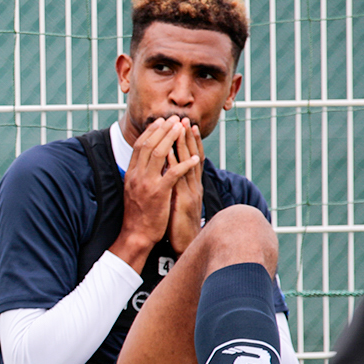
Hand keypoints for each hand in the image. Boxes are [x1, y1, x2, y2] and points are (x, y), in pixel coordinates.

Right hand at [110, 117, 199, 268]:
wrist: (135, 235)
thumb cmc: (137, 215)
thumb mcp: (133, 191)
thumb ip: (139, 175)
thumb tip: (146, 162)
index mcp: (131, 174)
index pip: (139, 146)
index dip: (151, 132)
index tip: (161, 122)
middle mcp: (137, 175)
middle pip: (149, 144)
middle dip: (162, 129)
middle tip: (174, 119)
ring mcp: (147, 184)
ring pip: (159, 154)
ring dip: (172, 139)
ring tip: (183, 129)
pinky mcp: (158, 194)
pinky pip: (173, 174)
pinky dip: (184, 164)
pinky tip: (195, 158)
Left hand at [166, 119, 204, 254]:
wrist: (184, 244)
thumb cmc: (177, 222)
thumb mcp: (176, 200)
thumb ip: (176, 186)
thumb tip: (169, 172)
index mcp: (191, 185)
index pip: (191, 158)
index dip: (189, 141)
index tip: (185, 124)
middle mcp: (193, 186)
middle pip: (193, 157)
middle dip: (188, 138)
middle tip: (185, 119)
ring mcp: (190, 193)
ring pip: (188, 165)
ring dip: (184, 146)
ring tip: (181, 128)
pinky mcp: (184, 202)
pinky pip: (179, 180)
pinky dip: (176, 166)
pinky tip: (172, 154)